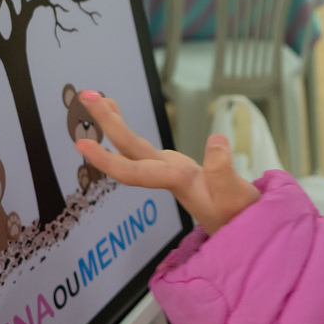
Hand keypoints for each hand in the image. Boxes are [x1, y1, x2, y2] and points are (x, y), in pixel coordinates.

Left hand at [75, 91, 259, 234]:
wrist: (240, 226)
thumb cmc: (237, 214)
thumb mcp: (236, 196)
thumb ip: (224, 171)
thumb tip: (215, 140)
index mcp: (177, 180)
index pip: (134, 171)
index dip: (106, 159)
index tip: (83, 144)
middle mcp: (166, 174)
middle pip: (130, 149)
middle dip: (107, 124)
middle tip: (87, 97)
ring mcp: (167, 170)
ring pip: (133, 147)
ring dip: (114, 123)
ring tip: (98, 99)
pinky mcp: (173, 166)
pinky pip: (142, 147)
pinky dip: (128, 130)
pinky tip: (119, 116)